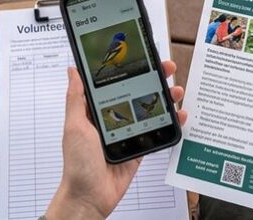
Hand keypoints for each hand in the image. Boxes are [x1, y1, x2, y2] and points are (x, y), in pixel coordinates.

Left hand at [45, 61, 186, 219]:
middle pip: (135, 93)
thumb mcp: (75, 126)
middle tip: (166, 68)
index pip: (112, 83)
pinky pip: (157, 132)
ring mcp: (127, 132)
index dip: (126, 69)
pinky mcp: (139, 147)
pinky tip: (180, 114)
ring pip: (149, 110)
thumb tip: (72, 71)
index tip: (140, 56)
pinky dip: (170, 123)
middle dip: (152, 79)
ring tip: (177, 90)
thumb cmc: (78, 163)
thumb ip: (76, 99)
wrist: (91, 196)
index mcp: (93, 111)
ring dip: (165, 99)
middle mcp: (111, 118)